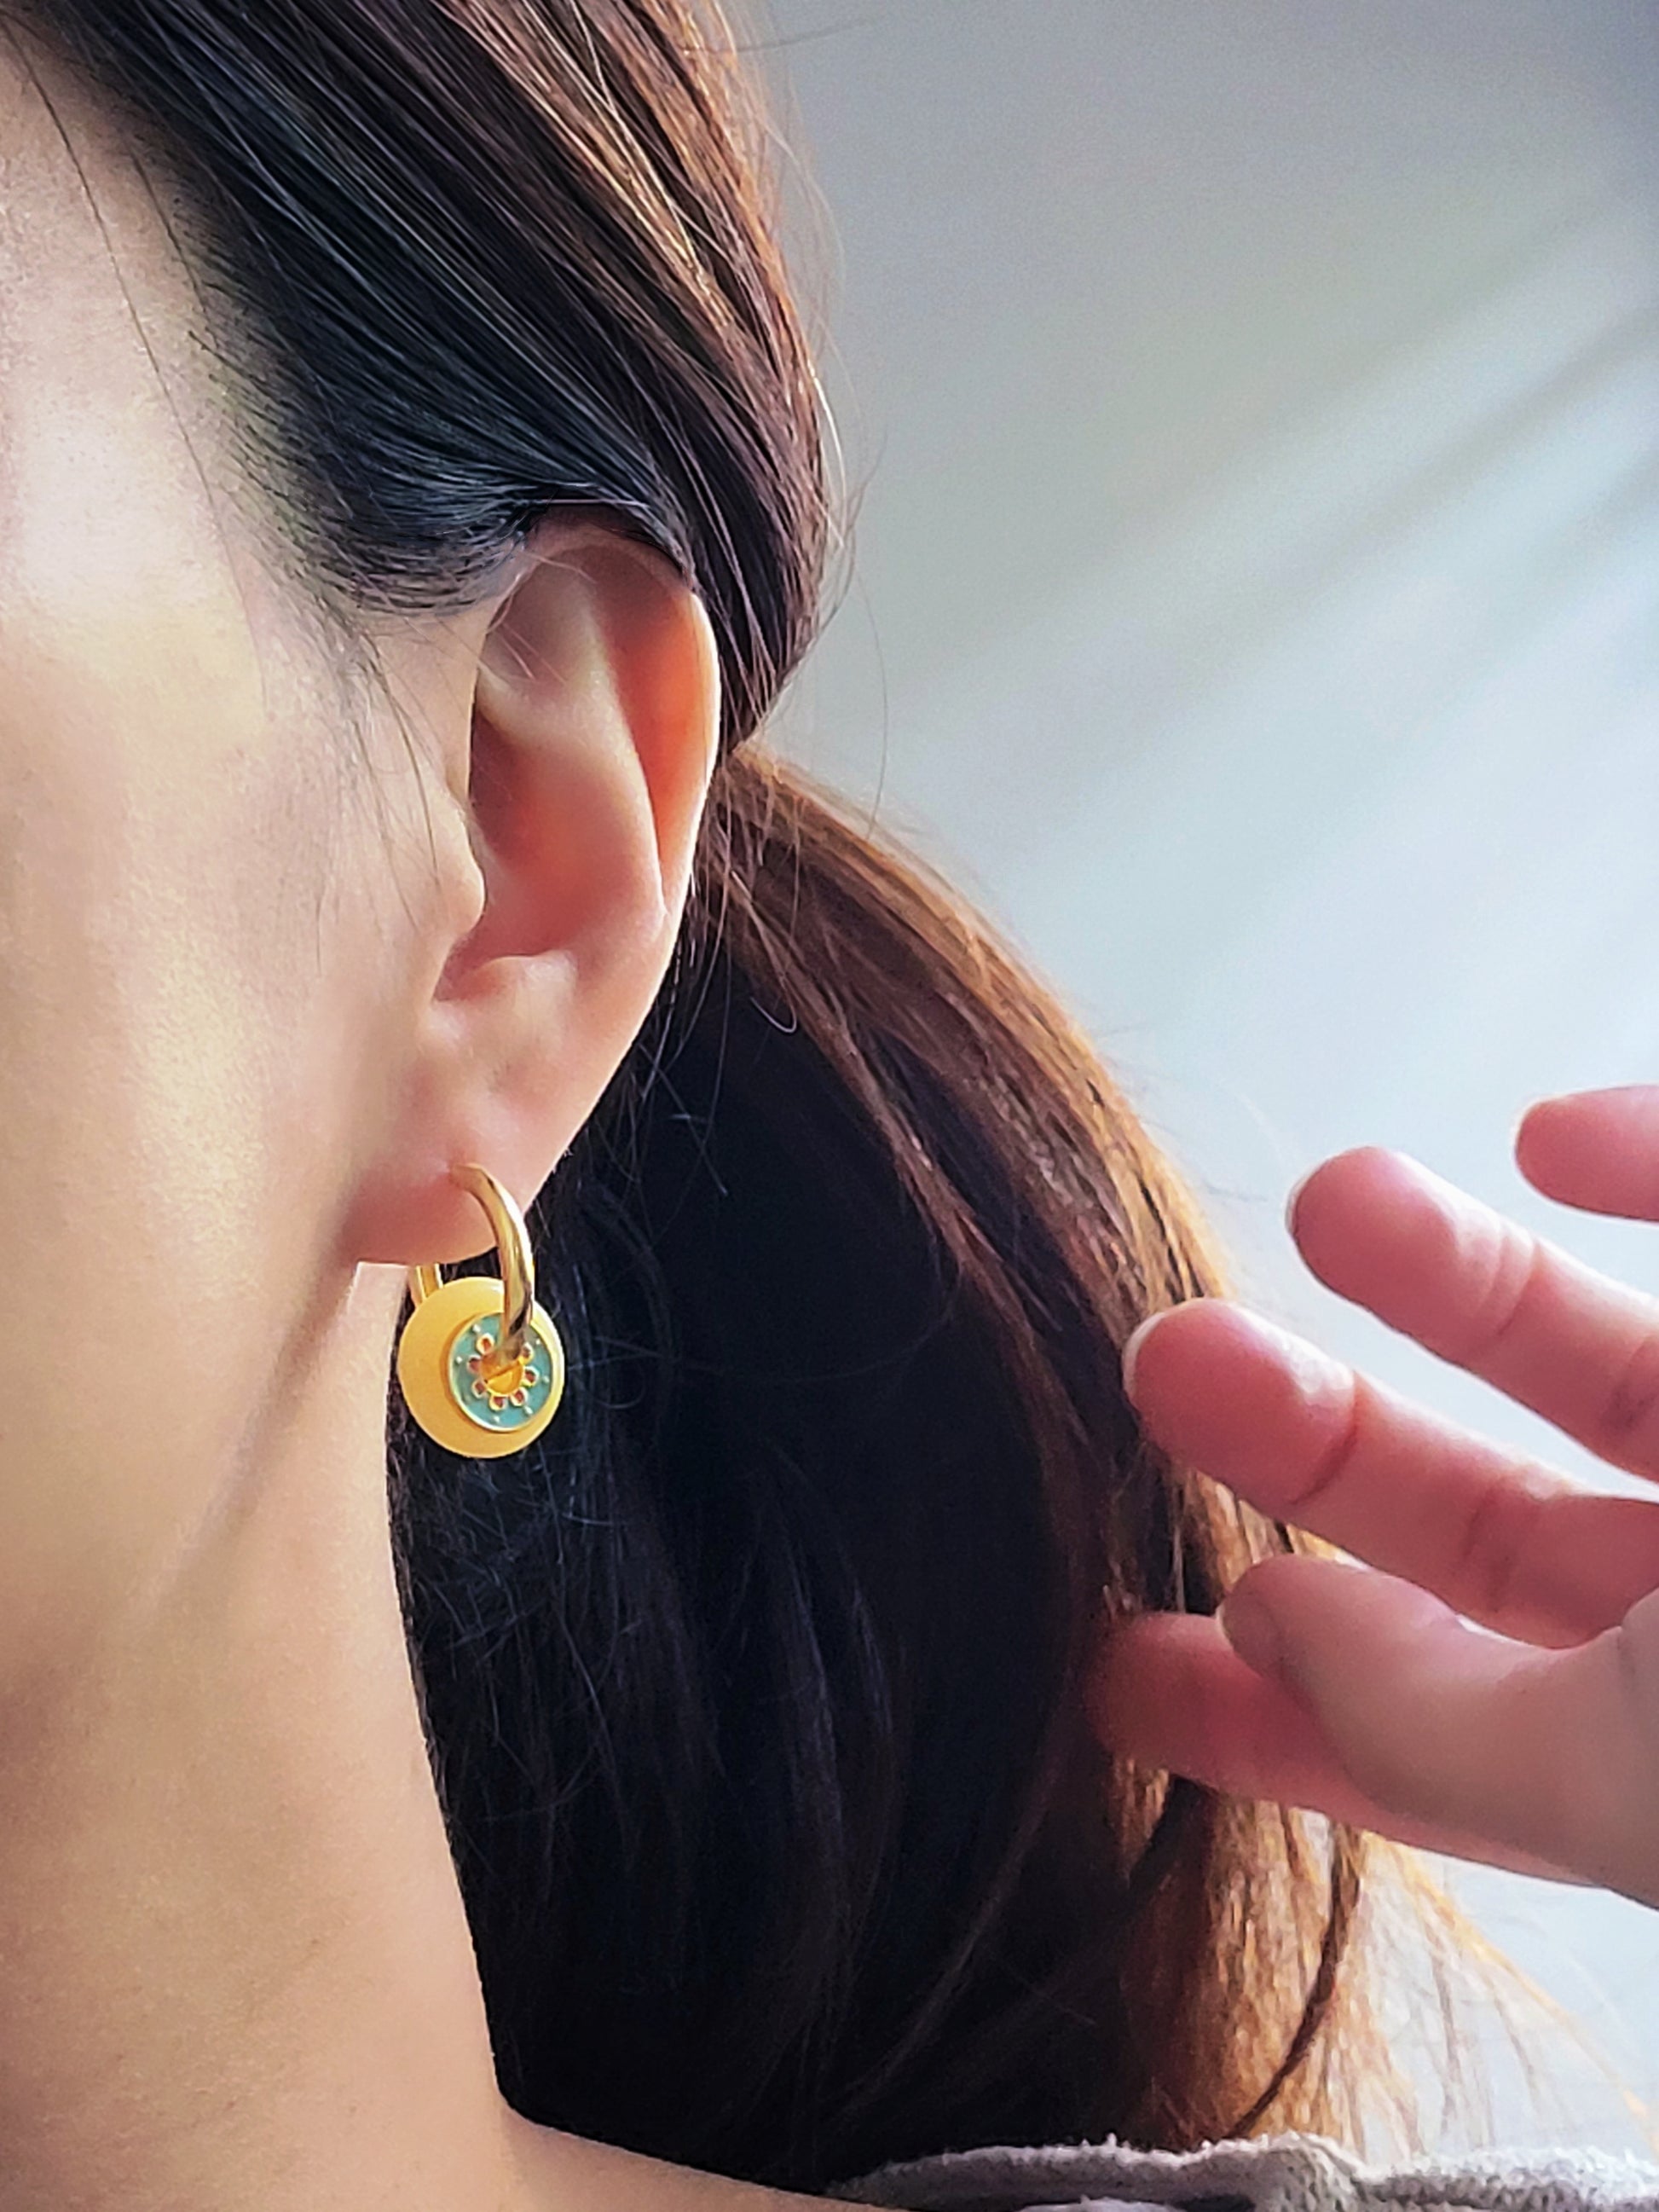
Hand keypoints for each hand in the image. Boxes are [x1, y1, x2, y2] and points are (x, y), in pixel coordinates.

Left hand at [1093, 1085, 1658, 1908]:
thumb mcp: (1649, 1774)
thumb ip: (1453, 1732)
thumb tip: (1265, 1636)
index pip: (1448, 1754)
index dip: (1276, 1716)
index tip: (1107, 1661)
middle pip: (1505, 1535)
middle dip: (1324, 1448)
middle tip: (1163, 1362)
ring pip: (1618, 1370)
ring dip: (1465, 1284)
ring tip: (1332, 1197)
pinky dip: (1657, 1167)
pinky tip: (1550, 1139)